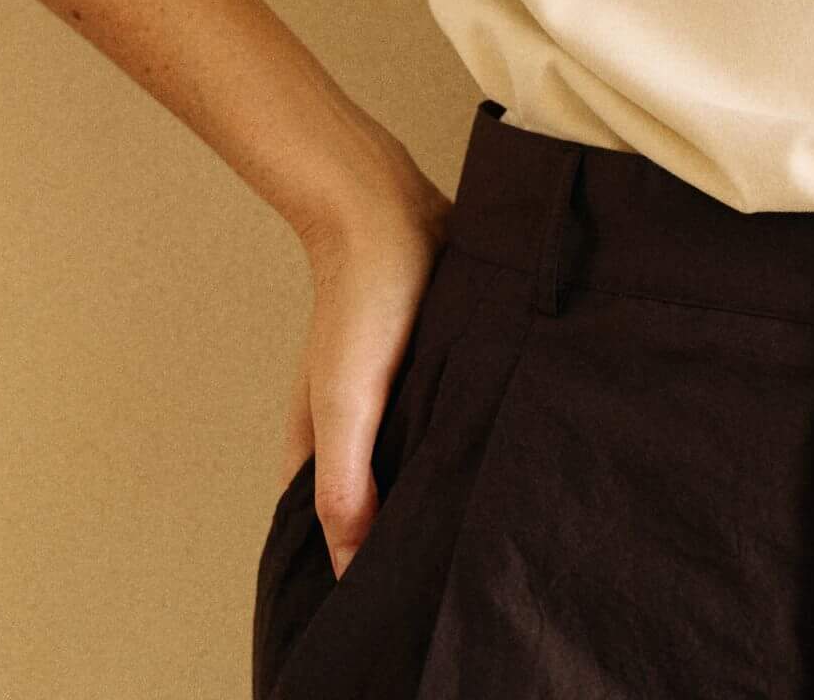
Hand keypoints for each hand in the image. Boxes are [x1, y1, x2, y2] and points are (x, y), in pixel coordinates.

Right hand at [280, 168, 456, 581]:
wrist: (390, 210)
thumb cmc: (364, 302)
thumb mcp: (347, 402)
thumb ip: (346, 484)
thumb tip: (352, 568)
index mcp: (318, 450)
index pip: (326, 534)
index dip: (352, 571)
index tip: (389, 604)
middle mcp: (355, 431)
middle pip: (377, 503)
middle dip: (406, 535)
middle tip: (450, 565)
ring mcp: (393, 400)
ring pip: (416, 463)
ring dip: (441, 486)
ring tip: (480, 519)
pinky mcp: (432, 370)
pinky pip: (445, 421)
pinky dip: (462, 439)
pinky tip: (495, 455)